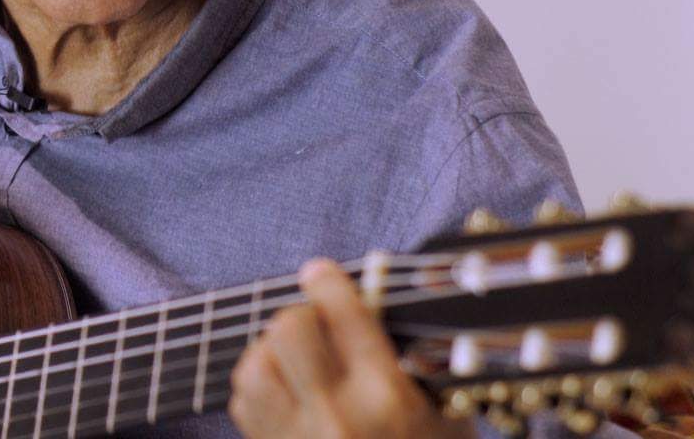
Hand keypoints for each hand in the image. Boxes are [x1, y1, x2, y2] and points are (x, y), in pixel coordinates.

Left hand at [229, 259, 474, 438]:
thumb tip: (378, 306)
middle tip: (317, 326)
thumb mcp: (449, 418)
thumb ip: (417, 364)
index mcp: (387, 402)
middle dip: (300, 317)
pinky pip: (244, 404)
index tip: (322, 273)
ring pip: (253, 364)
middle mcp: (335, 419)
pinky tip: (286, 392)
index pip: (344, 316)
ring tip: (300, 363)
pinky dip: (259, 387)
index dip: (330, 284)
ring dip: (271, 353)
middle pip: (287, 329)